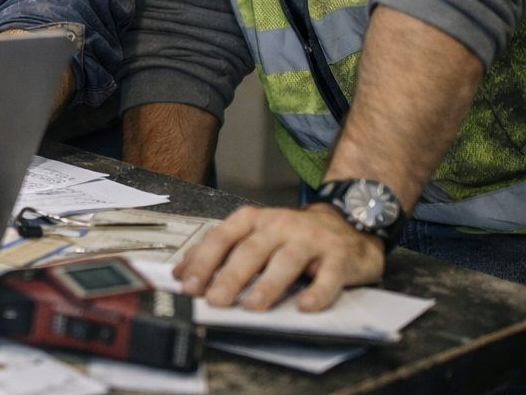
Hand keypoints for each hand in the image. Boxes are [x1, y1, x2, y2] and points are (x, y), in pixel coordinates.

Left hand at [175, 203, 384, 311]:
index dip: (203, 262)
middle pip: (249, 251)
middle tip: (215, 301)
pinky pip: (328, 277)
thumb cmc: (292, 236)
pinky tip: (304, 307)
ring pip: (285, 261)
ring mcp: (310, 240)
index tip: (188, 286)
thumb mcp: (252, 235)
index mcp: (252, 220)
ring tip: (251, 306)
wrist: (346, 225)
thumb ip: (218, 251)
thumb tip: (181, 272)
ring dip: (267, 285)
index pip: (221, 238)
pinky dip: (317, 293)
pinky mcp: (338, 258)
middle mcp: (279, 225)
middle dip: (229, 277)